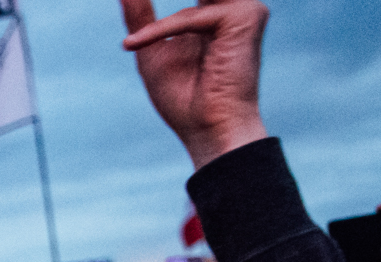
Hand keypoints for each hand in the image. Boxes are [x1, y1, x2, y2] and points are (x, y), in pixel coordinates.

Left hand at [121, 0, 270, 170]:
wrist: (208, 130)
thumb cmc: (183, 99)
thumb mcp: (149, 49)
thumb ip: (140, 14)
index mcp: (211, 11)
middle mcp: (232, 5)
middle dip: (164, 13)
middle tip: (156, 40)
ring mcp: (243, 8)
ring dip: (162, 20)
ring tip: (144, 41)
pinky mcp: (246, 17)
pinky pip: (190, 17)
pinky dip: (159, 31)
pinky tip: (134, 45)